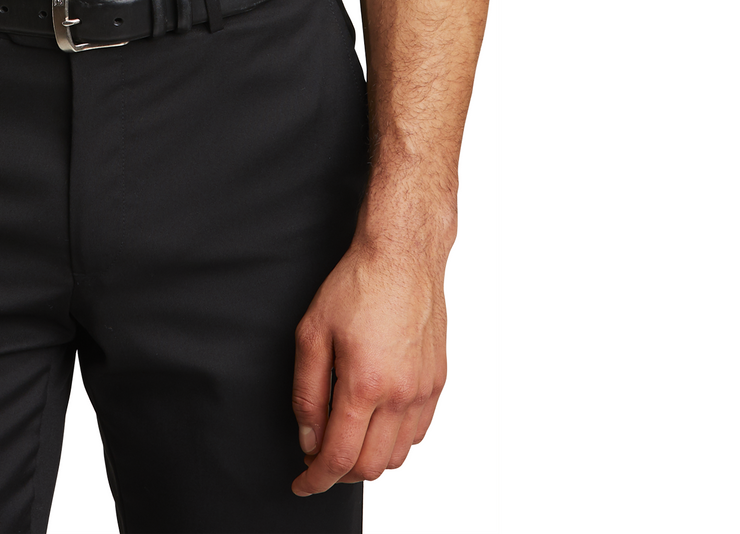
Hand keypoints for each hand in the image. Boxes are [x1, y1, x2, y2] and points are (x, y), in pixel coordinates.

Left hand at [290, 213, 449, 493]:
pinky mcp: (437, 382)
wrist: (402, 256)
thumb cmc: (358, 285)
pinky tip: (376, 420)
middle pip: (371, 466)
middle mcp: (401, 395)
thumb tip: (308, 436)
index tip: (302, 483)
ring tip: (346, 436)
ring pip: (398, 456)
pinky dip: (395, 440)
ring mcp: (423, 391)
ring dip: (369, 458)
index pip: (339, 457)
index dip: (316, 479)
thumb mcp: (312, 332)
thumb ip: (307, 392)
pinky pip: (418, 433)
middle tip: (317, 455)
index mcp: (365, 385)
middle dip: (340, 472)